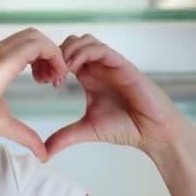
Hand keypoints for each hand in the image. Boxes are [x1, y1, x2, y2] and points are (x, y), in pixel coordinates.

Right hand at [0, 28, 68, 160]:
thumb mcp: (6, 125)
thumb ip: (26, 135)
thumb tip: (42, 154)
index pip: (26, 47)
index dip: (43, 61)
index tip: (48, 83)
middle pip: (33, 37)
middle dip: (50, 55)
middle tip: (53, 81)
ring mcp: (0, 51)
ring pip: (37, 37)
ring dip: (53, 55)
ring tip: (53, 80)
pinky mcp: (6, 58)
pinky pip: (38, 45)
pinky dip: (53, 56)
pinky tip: (52, 77)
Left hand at [44, 34, 194, 159]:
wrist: (153, 133)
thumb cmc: (124, 127)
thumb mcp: (86, 130)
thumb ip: (63, 138)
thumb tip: (43, 154)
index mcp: (87, 76)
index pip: (64, 56)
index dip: (50, 64)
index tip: (44, 82)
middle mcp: (97, 67)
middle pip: (70, 42)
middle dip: (55, 54)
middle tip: (49, 75)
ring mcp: (110, 64)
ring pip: (84, 40)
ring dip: (68, 51)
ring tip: (61, 71)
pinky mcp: (122, 65)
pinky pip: (100, 49)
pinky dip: (83, 53)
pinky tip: (73, 68)